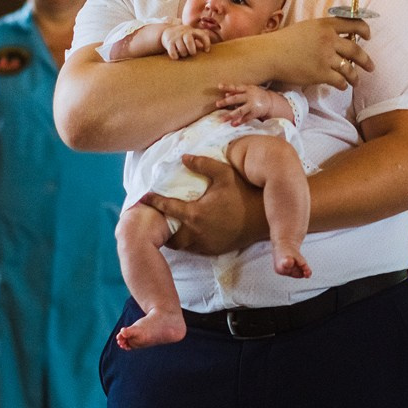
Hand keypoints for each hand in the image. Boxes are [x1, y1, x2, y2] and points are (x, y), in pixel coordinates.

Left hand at [141, 155, 267, 255]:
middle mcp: (197, 233)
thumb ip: (203, 164)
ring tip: (170, 224)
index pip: (167, 208)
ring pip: (181, 245)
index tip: (144, 196)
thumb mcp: (225, 174)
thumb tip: (184, 157)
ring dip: (175, 235)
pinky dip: (188, 241)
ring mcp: (205, 244)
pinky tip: (188, 231)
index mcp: (196, 214)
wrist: (263, 219)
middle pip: (169, 235)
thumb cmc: (243, 194)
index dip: (154, 201)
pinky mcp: (213, 250)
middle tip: (156, 217)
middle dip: (162, 227)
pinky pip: (194, 249)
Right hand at [163, 24, 215, 59]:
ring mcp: (176, 37)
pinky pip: (173, 52)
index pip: (202, 35)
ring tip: (184, 54)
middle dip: (192, 50)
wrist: (166, 31)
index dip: (206, 43)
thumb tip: (209, 48)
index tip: (207, 51)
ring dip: (184, 54)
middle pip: (189, 42)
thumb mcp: (193, 35)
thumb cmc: (184, 36)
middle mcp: (184, 33)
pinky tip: (176, 56)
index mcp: (193, 31)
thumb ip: (200, 40)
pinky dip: (175, 56)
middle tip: (192, 53)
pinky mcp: (169, 43)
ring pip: (182, 49)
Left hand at [215, 84, 284, 122]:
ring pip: (240, 110)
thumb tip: (226, 94)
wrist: (270, 102)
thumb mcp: (248, 90)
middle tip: (217, 104)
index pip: (236, 87)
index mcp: (247, 89)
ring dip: (231, 115)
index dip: (227, 87)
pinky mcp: (255, 113)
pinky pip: (246, 118)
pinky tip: (233, 124)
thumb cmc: (255, 95)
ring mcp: (252, 105)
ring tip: (222, 119)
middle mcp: (249, 96)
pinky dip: (240, 121)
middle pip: (236, 99)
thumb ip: (237, 92)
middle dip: (226, 102)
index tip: (219, 86)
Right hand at [276, 16, 373, 90]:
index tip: (368, 36)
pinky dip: (343, 84)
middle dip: (366, 60)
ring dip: (355, 76)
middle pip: (356, 50)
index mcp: (326, 25)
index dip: (364, 30)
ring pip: (349, 68)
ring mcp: (326, 57)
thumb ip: (324, 30)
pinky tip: (343, 86)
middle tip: (371, 67)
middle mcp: (329, 39)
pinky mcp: (321, 73)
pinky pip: (339, 80)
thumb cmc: (285, 41)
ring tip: (357, 81)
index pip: (353, 24)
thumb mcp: (307, 27)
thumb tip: (338, 38)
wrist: (271, 54)